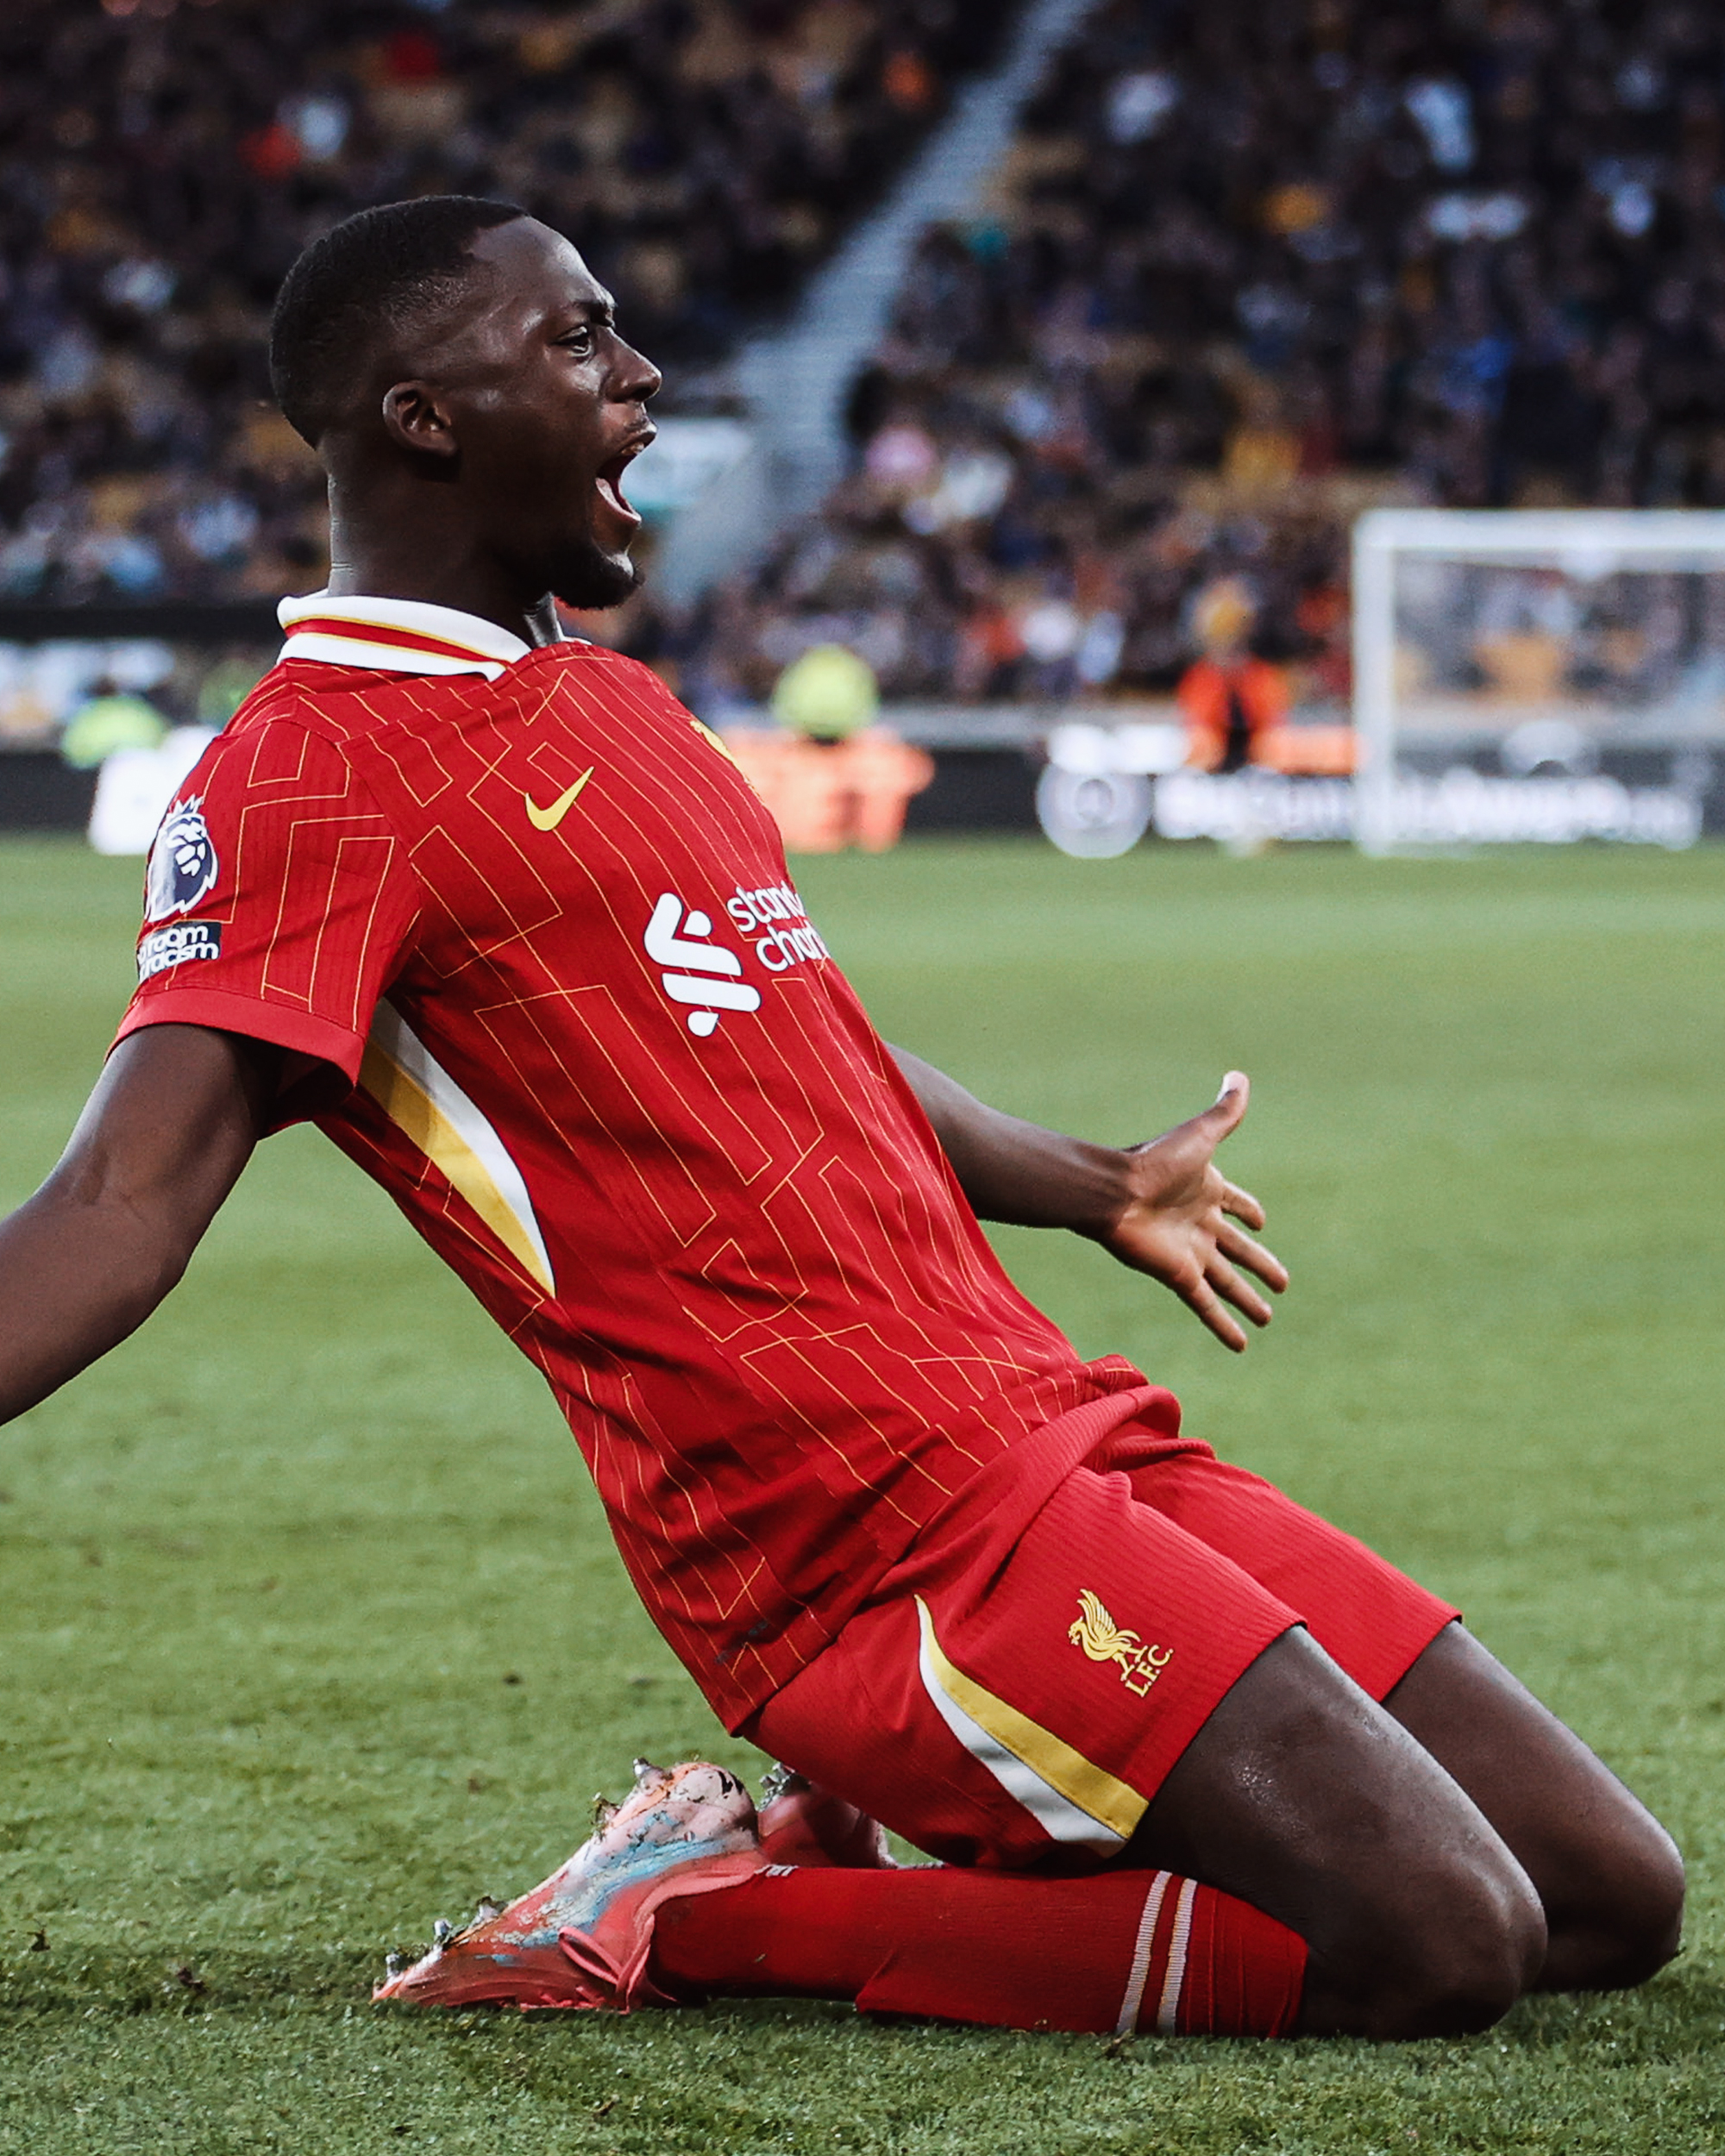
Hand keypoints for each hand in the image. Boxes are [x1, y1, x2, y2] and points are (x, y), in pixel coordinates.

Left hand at [1094, 1072, 1286, 1351]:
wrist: (1113, 1193)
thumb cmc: (1153, 1161)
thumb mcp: (1199, 1135)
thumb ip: (1225, 1111)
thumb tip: (1240, 1076)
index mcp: (1206, 1189)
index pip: (1236, 1204)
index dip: (1249, 1213)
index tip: (1261, 1223)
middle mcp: (1200, 1223)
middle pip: (1238, 1251)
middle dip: (1261, 1266)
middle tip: (1282, 1284)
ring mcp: (1190, 1251)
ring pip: (1227, 1281)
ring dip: (1247, 1301)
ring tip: (1267, 1318)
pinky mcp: (1179, 1275)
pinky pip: (1206, 1305)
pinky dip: (1223, 1326)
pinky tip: (1241, 1345)